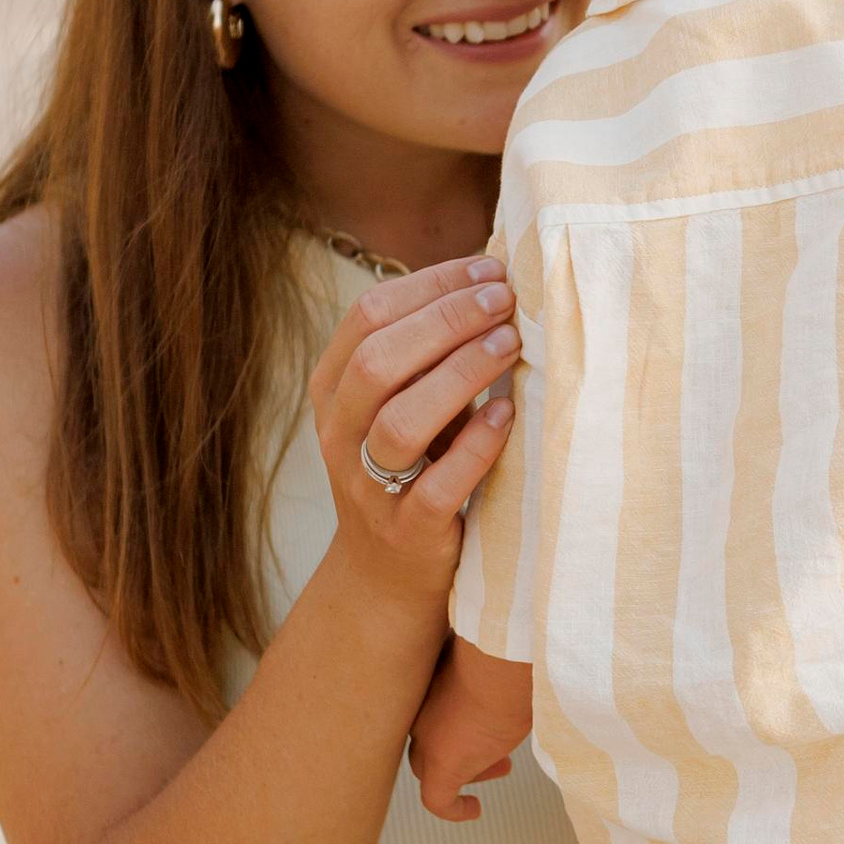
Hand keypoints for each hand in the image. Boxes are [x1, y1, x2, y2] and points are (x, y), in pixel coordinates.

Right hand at [308, 257, 519, 615]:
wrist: (387, 575)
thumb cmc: (413, 467)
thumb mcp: (407, 402)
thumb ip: (431, 351)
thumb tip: (494, 277)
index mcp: (334, 389)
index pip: (368, 317)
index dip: (429, 285)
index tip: (489, 268)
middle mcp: (339, 434)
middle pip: (379, 360)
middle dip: (446, 320)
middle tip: (505, 300)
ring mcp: (367, 486)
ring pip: (400, 420)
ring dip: (460, 373)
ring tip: (510, 344)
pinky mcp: (406, 531)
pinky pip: (437, 487)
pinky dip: (475, 446)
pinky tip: (507, 414)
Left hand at [408, 639, 528, 823]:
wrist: (500, 663)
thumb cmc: (504, 650)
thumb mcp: (493, 654)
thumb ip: (491, 661)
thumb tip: (517, 652)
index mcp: (428, 683)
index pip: (431, 708)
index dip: (457, 719)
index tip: (481, 721)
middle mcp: (421, 712)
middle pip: (431, 740)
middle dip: (464, 745)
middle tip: (496, 747)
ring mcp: (428, 740)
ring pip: (436, 767)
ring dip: (472, 768)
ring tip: (504, 767)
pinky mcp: (441, 767)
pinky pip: (437, 800)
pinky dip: (453, 808)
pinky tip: (473, 809)